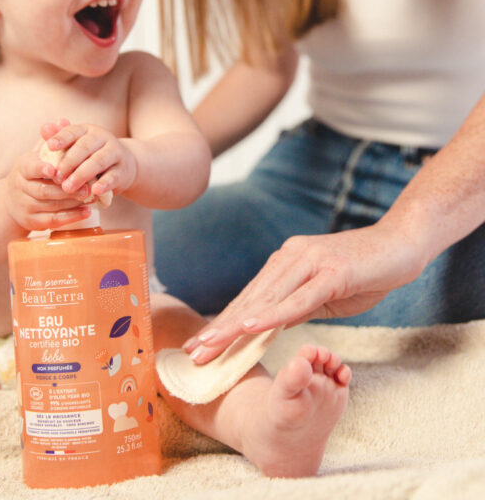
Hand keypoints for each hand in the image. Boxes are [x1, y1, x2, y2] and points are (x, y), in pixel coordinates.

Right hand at [2, 143, 92, 231]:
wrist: (13, 201)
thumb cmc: (33, 172)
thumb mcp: (37, 154)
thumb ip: (50, 139)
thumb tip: (61, 121)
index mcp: (21, 169)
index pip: (30, 168)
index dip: (42, 169)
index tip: (55, 170)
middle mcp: (20, 188)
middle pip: (43, 190)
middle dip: (66, 188)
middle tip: (87, 185)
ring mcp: (25, 207)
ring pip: (50, 206)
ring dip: (72, 202)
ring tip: (91, 196)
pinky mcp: (32, 223)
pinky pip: (53, 221)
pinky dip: (71, 217)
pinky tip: (87, 211)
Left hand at [41, 121, 138, 200]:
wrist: (123, 165)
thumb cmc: (90, 155)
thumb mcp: (75, 145)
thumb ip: (59, 138)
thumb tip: (44, 127)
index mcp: (87, 130)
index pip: (73, 131)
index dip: (61, 138)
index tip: (49, 146)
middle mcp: (102, 137)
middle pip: (84, 147)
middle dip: (69, 162)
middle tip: (56, 176)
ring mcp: (115, 153)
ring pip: (98, 161)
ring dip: (82, 175)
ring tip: (68, 188)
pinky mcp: (122, 170)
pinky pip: (113, 176)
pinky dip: (104, 184)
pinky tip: (94, 191)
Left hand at [184, 221, 424, 363]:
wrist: (402, 242)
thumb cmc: (366, 271)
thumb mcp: (325, 293)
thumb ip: (298, 305)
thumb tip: (271, 324)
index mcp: (286, 263)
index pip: (249, 299)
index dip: (223, 323)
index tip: (200, 345)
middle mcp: (290, 257)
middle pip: (249, 300)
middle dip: (219, 329)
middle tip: (193, 353)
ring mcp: (309, 262)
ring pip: (265, 300)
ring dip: (234, 326)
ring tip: (210, 346)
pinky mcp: (332, 272)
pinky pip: (297, 299)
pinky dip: (271, 314)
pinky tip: (249, 327)